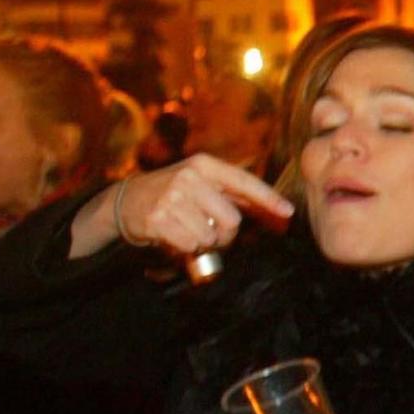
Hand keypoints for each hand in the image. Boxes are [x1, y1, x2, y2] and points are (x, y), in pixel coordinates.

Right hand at [69, 153, 291, 260]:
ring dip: (203, 241)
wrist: (125, 201)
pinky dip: (186, 247)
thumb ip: (233, 193)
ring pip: (211, 236)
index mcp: (204, 165)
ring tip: (187, 230)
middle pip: (231, 220)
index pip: (244, 182)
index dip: (268, 198)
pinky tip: (174, 235)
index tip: (288, 212)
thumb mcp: (201, 183)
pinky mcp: (158, 218)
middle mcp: (189, 177)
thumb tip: (274, 209)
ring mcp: (172, 197)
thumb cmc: (173, 193)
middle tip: (208, 229)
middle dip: (225, 233)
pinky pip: (191, 245)